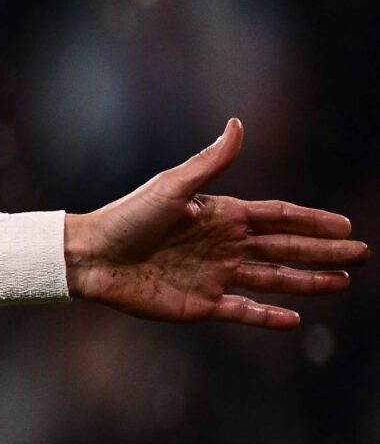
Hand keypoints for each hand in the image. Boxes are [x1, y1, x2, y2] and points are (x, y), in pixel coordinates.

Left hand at [64, 119, 367, 328]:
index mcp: (220, 215)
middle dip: (323, 252)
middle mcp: (223, 245)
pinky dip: (268, 317)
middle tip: (360, 255)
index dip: (312, 221)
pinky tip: (295, 319)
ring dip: (307, 282)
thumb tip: (238, 124)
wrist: (90, 256)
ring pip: (272, 280)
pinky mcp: (199, 305)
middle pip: (285, 249)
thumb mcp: (171, 186)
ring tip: (341, 283)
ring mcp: (214, 276)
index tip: (345, 226)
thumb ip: (210, 162)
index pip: (278, 217)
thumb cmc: (127, 216)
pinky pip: (242, 312)